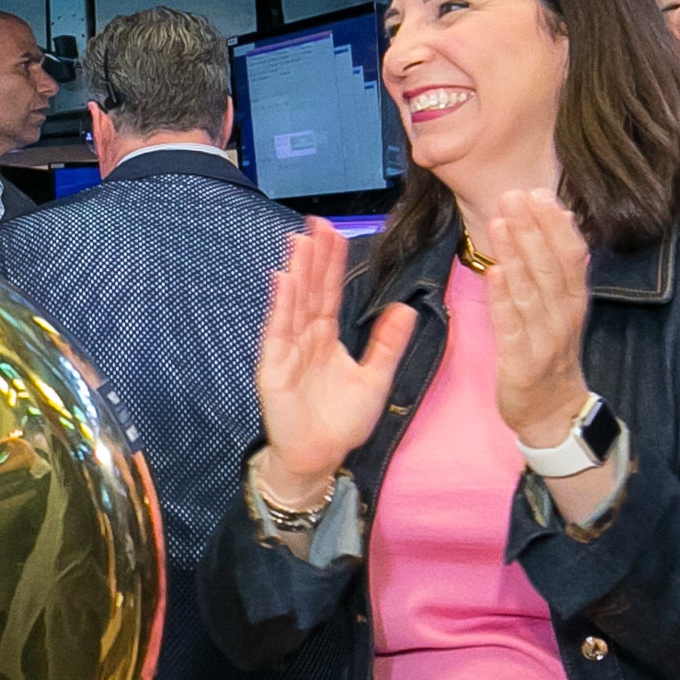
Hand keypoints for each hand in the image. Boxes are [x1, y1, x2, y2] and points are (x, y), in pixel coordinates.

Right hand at [252, 219, 416, 501]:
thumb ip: (387, 343)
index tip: (333, 232)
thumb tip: (405, 309)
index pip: (328, 292)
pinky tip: (284, 280)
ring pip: (294, 303)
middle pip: (310, 290)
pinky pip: (278, 330)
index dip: (331, 263)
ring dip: (297, 272)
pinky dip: (281, 305)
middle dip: (313, 257)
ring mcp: (287, 349)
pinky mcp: (274, 366)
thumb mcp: (375, 378)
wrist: (320, 456)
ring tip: (301, 241)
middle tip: (316, 223)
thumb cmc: (342, 422)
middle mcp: (304, 337)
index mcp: (326, 337)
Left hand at [482, 191, 592, 445]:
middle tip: (513, 196)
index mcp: (574, 301)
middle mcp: (564, 316)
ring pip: (531, 291)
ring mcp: (544, 339)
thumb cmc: (551, 352)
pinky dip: (503, 298)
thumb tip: (554, 220)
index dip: (556, 224)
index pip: (571, 255)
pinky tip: (493, 272)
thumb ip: (556, 268)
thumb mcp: (561, 308)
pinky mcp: (522, 361)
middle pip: (550, 267)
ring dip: (516, 254)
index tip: (539, 193)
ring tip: (501, 222)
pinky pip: (512, 325)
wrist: (553, 412)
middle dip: (532, 229)